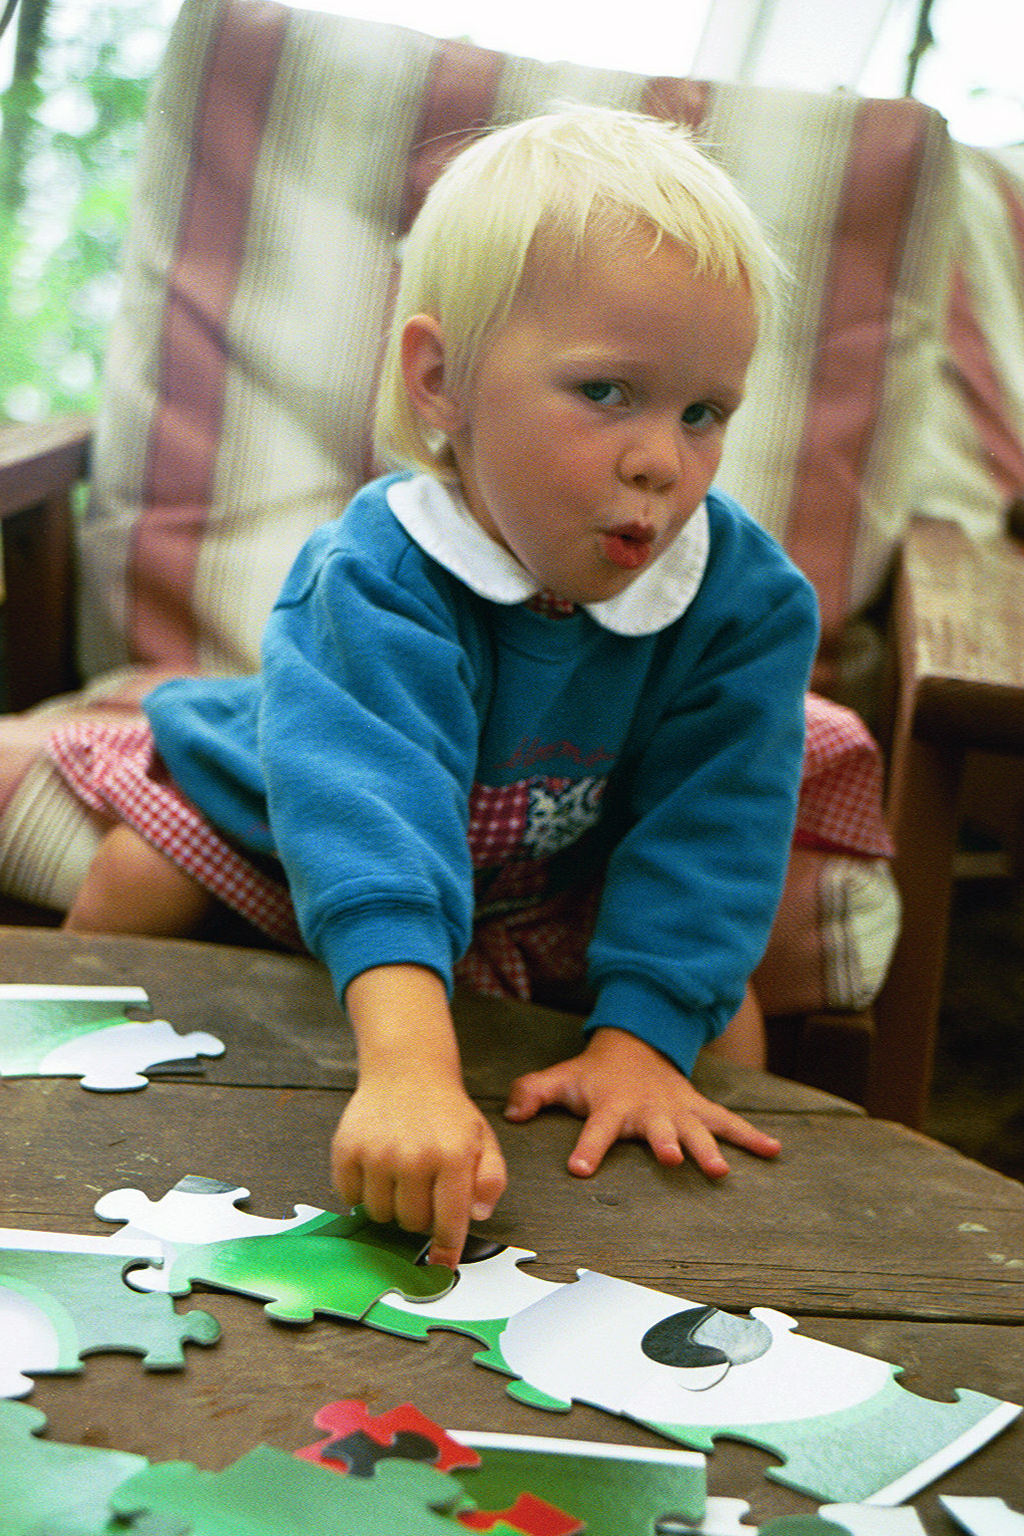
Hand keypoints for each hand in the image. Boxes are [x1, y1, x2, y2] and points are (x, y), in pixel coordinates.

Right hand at [336, 963, 507, 1268]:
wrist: (406, 1069)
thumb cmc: (446, 1112)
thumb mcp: (483, 1139)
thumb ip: (491, 1179)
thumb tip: (476, 1215)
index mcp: (452, 1156)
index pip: (449, 1220)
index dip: (446, 1248)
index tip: (442, 1266)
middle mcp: (414, 1156)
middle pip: (411, 1224)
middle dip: (419, 1216)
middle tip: (423, 1190)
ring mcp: (377, 1153)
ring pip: (380, 1215)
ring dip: (391, 1206)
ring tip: (401, 1177)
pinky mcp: (346, 1150)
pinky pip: (351, 1199)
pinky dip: (362, 1193)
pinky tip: (377, 1169)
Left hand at [503, 1026, 780, 1179]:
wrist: (636, 1046)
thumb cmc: (596, 1074)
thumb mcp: (561, 1079)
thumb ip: (533, 1093)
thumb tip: (510, 1113)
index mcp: (611, 1106)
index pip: (595, 1129)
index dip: (587, 1147)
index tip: (580, 1167)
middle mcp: (648, 1110)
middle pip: (657, 1129)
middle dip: (665, 1143)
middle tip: (672, 1158)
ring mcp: (677, 1109)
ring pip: (696, 1129)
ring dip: (708, 1148)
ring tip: (722, 1170)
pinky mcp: (699, 1109)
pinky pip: (728, 1122)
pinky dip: (752, 1136)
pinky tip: (774, 1151)